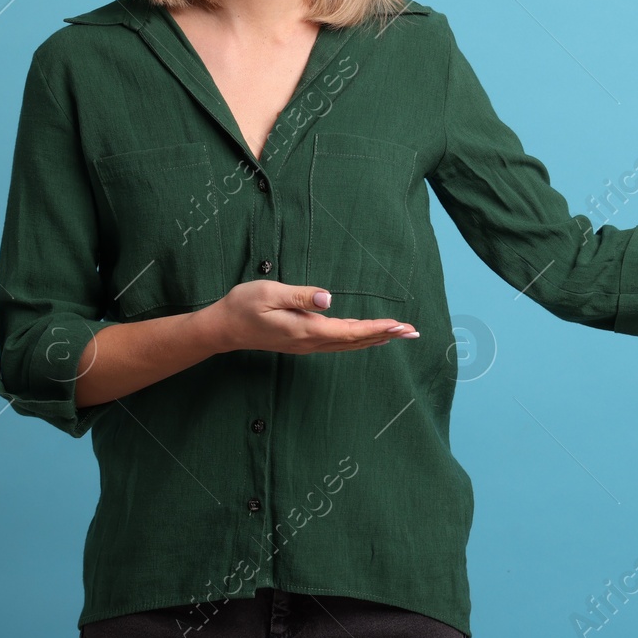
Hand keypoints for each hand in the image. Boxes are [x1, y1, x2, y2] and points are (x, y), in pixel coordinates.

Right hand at [198, 280, 419, 354]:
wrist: (223, 327)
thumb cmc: (244, 306)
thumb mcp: (269, 293)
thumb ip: (300, 295)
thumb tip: (328, 298)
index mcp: (306, 330)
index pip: (350, 331)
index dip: (376, 329)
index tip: (398, 326)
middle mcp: (311, 341)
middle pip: (355, 340)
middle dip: (385, 335)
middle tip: (413, 332)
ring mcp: (307, 344)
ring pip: (349, 344)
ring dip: (375, 339)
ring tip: (399, 334)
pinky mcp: (303, 341)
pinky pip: (339, 343)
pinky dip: (359, 339)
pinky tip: (369, 337)